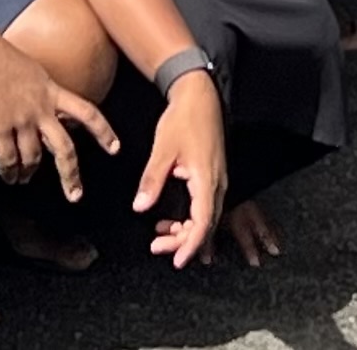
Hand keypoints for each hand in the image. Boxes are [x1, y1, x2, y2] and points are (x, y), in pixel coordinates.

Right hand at [0, 28, 114, 201]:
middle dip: (71, 175)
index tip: (115, 149)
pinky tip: (8, 177)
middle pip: (64, 149)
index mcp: (52, 92)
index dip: (103, 132)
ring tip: (24, 179)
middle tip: (76, 196)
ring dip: (29, 173)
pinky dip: (9, 172)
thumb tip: (46, 106)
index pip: (87, 113)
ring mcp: (21, 121)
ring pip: (34, 158)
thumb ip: (42, 91)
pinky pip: (8, 160)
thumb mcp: (32, 70)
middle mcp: (41, 109)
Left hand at [131, 72, 229, 267]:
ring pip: (205, 217)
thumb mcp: (163, 150)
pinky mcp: (212, 175)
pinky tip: (169, 221)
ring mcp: (217, 180)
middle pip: (204, 225)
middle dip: (182, 241)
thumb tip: (139, 207)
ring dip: (184, 230)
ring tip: (158, 237)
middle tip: (156, 247)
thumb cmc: (183, 119)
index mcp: (207, 179)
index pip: (202, 222)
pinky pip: (204, 206)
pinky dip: (188, 218)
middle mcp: (217, 184)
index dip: (190, 244)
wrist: (199, 95)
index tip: (176, 260)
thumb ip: (152, 180)